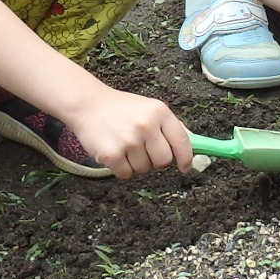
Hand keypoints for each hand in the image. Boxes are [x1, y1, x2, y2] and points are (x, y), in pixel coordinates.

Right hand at [64, 87, 194, 178]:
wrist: (87, 104)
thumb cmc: (121, 109)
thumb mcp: (149, 108)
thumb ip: (169, 127)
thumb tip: (192, 147)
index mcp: (159, 112)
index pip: (182, 141)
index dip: (186, 158)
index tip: (185, 167)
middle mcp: (146, 125)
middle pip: (164, 160)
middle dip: (156, 161)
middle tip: (144, 151)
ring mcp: (129, 140)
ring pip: (144, 169)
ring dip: (137, 164)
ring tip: (126, 147)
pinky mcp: (112, 154)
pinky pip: (126, 174)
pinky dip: (122, 169)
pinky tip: (116, 153)